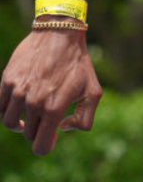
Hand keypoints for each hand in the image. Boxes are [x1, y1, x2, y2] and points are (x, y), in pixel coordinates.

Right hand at [0, 30, 102, 155]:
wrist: (60, 33)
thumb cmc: (78, 63)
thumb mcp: (94, 91)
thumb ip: (85, 119)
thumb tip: (63, 129)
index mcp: (55, 108)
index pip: (41, 146)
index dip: (45, 147)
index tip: (49, 140)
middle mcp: (34, 103)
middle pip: (29, 134)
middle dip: (38, 131)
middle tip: (46, 119)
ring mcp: (18, 92)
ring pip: (11, 123)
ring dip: (20, 123)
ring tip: (30, 117)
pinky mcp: (8, 81)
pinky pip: (1, 106)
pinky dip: (9, 110)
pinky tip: (20, 104)